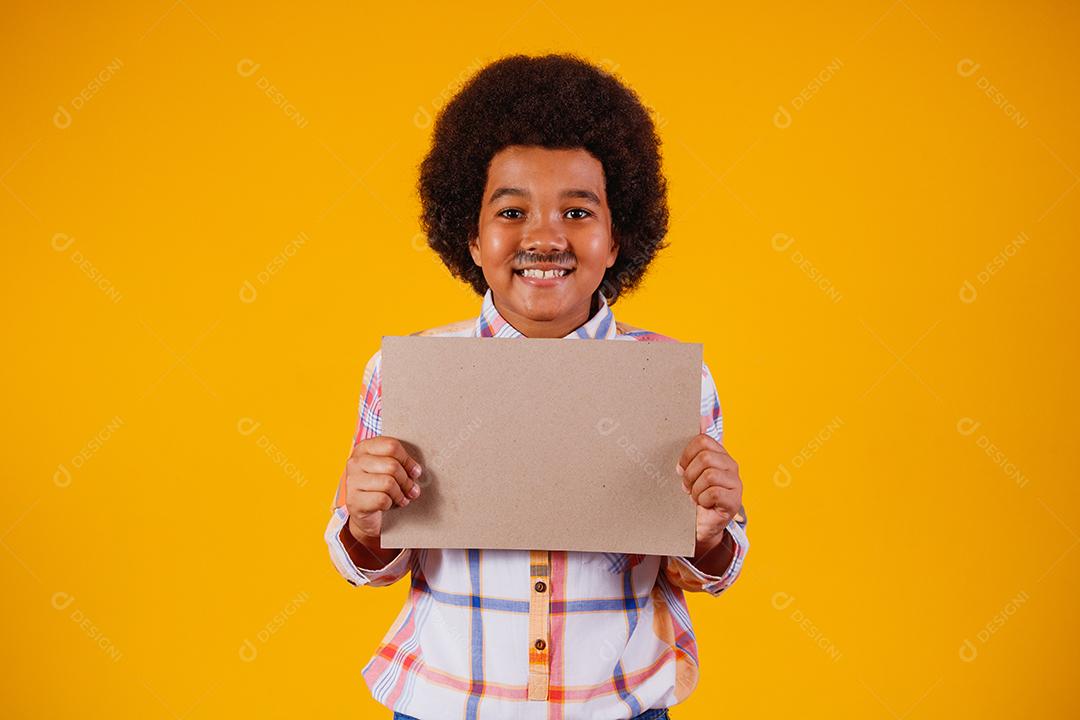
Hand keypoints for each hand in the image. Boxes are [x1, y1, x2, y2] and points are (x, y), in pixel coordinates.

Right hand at [344, 436, 422, 542]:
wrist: (363, 511)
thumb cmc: (379, 486)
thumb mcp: (388, 469)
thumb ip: (400, 463)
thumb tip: (415, 471)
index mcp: (365, 448)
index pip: (392, 446)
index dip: (408, 460)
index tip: (414, 471)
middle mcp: (355, 461)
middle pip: (392, 465)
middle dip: (406, 480)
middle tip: (412, 489)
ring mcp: (352, 480)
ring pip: (388, 483)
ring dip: (400, 494)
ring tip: (402, 498)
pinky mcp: (354, 500)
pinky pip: (382, 499)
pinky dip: (390, 504)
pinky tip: (389, 505)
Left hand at [677, 433, 741, 555]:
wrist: (698, 526)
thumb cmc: (691, 497)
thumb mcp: (687, 472)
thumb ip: (688, 452)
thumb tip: (691, 422)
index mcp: (719, 455)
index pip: (702, 440)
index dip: (686, 455)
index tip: (681, 469)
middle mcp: (731, 466)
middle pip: (705, 457)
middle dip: (690, 474)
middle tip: (688, 487)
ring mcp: (735, 483)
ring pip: (709, 475)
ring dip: (696, 489)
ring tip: (696, 497)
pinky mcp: (734, 501)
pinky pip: (714, 492)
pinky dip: (703, 500)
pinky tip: (704, 504)